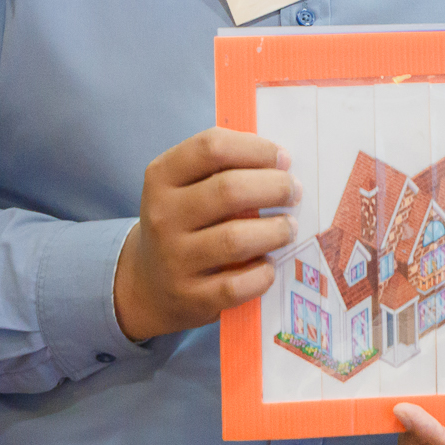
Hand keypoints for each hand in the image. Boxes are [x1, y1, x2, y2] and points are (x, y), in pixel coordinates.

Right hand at [112, 128, 300, 341]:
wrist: (150, 283)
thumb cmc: (186, 222)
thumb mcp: (187, 186)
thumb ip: (226, 167)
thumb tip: (282, 161)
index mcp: (162, 177)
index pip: (212, 147)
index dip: (257, 149)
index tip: (283, 158)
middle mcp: (163, 216)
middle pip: (230, 190)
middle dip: (275, 187)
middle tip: (293, 192)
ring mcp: (174, 259)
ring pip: (236, 239)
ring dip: (275, 231)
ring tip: (288, 227)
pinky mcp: (190, 297)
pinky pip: (237, 285)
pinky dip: (262, 273)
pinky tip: (268, 264)